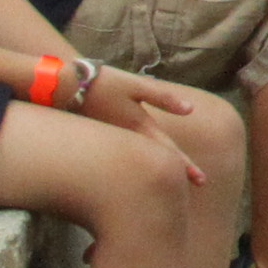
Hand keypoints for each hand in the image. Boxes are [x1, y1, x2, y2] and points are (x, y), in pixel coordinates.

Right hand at [88, 67, 213, 177]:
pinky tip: (147, 162)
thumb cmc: (103, 83)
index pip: (168, 151)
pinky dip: (143, 160)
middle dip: (180, 170)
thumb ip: (162, 97)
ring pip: (143, 159)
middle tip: (202, 184)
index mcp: (140, 127)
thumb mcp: (135, 86)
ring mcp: (116, 141)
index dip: (186, 166)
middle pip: (159, 158)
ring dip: (161, 167)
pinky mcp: (105, 138)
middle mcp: (129, 139)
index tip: (203, 181)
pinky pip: (129, 153)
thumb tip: (190, 110)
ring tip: (180, 175)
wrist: (65, 88)